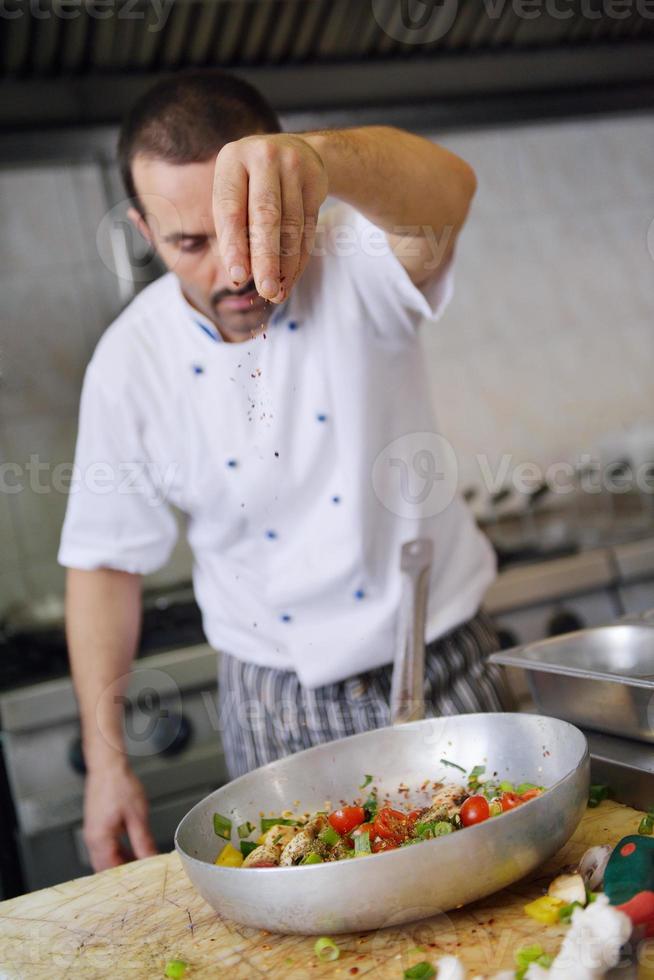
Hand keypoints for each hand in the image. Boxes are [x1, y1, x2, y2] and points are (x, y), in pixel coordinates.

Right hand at [83, 760, 157, 870]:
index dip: (127, 880)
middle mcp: (92, 839)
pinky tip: (134, 852)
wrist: (108, 765)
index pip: (111, 871)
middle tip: (144, 880)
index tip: (143, 884)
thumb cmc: (119, 785)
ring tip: (142, 867)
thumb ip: (143, 842)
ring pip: (106, 859)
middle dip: (124, 876)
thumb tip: (151, 860)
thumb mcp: (137, 816)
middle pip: (106, 868)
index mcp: (99, 839)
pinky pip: (106, 848)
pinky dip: (119, 853)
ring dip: (122, 864)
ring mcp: (93, 833)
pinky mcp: (97, 826)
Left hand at [213, 133, 327, 302]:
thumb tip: (239, 277)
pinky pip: (309, 227)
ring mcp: (294, 165)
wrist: (294, 149)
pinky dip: (299, 257)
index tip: (237, 277)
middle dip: (266, 258)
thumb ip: (232, 230)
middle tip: (265, 290)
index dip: (234, 245)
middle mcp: (263, 157)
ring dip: (285, 264)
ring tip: (277, 292)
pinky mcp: (316, 180)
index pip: (231, 209)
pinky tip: (290, 278)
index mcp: (232, 160)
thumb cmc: (251, 183)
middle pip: (267, 216)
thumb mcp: (235, 195)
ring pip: (292, 225)